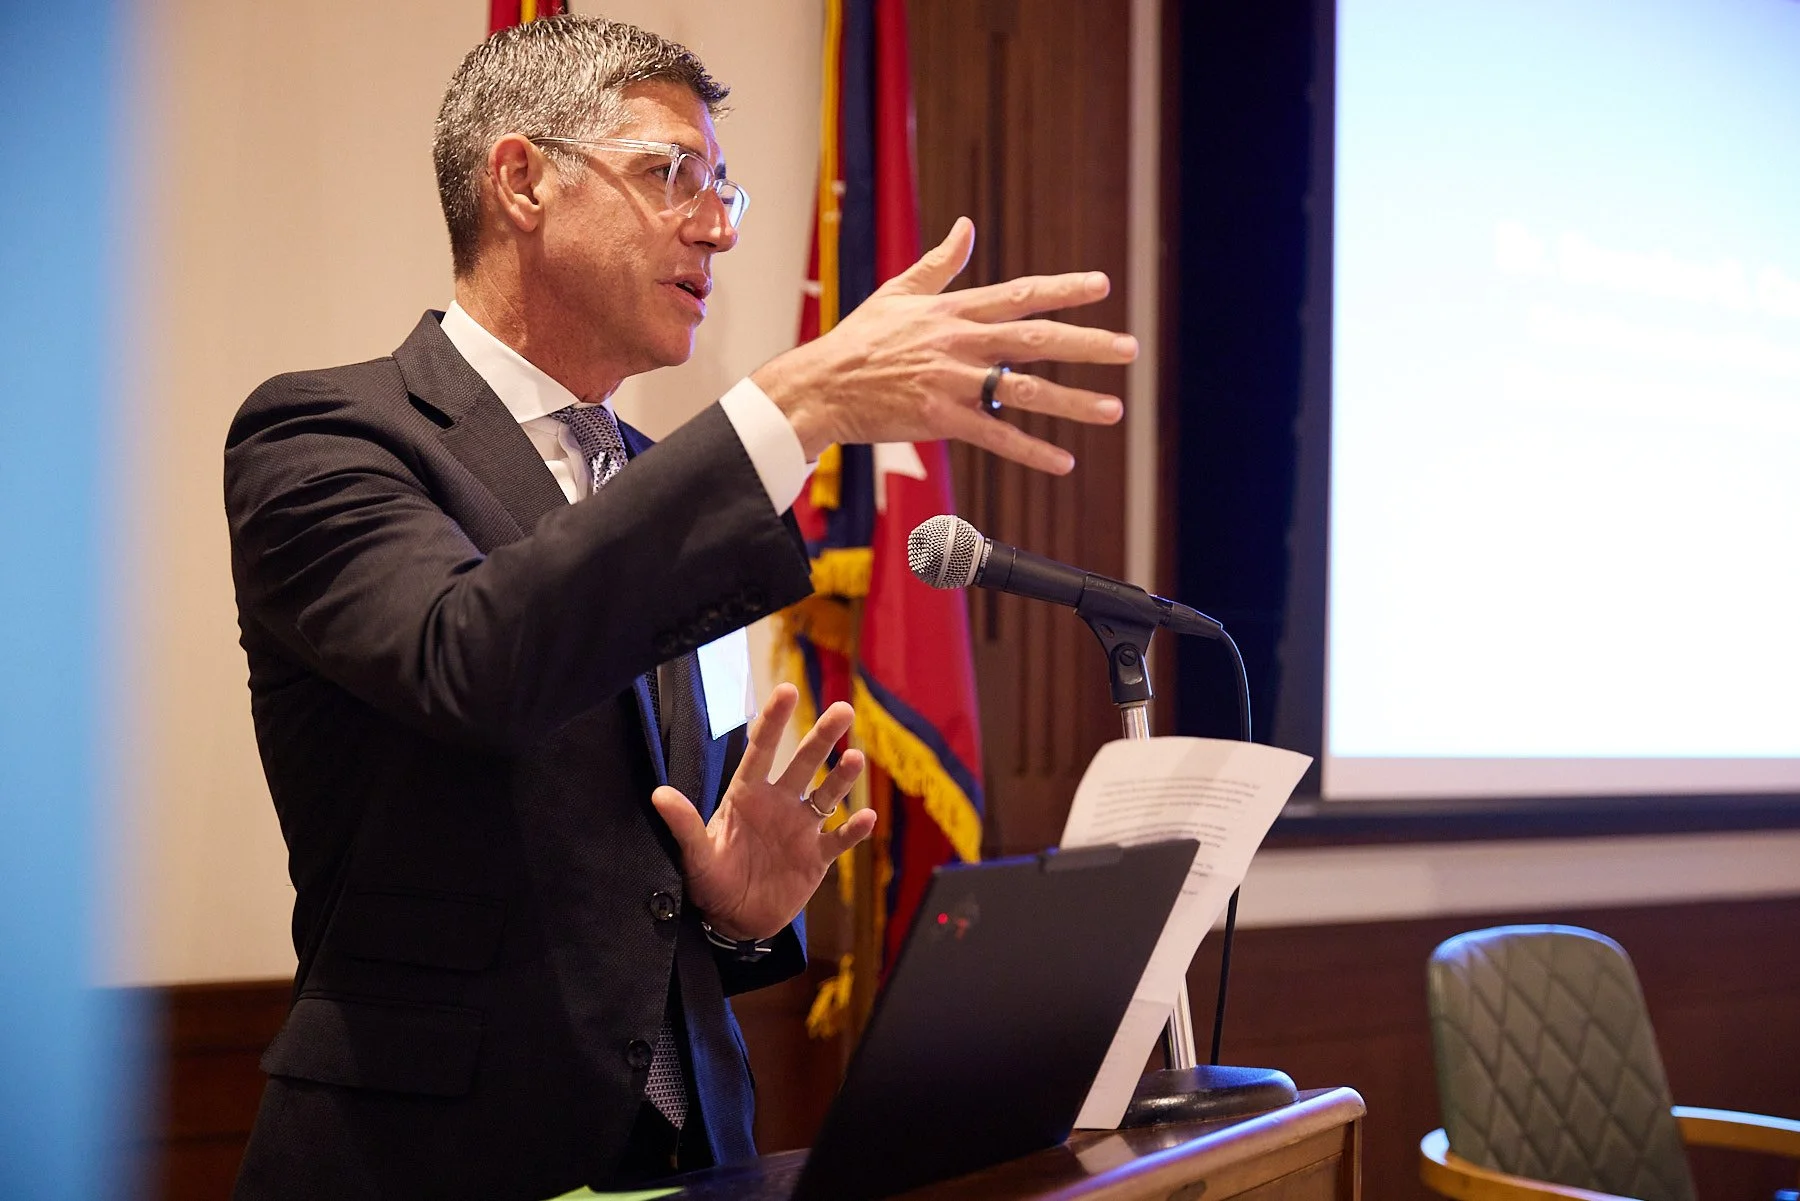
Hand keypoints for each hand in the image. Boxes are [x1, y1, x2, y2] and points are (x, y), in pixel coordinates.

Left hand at [651, 683, 876, 940]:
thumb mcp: (695, 855)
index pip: (762, 750)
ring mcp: (801, 829)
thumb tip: (659, 795)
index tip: (787, 691)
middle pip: (803, 763)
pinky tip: (867, 817)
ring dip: (842, 778)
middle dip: (822, 737)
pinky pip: (839, 839)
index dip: (774, 721)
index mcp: (747, 795)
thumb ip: (684, 824)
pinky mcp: (817, 857)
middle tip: (843, 709)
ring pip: (826, 795)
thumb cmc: (711, 881)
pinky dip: (854, 830)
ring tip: (855, 759)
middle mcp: (778, 804)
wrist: (735, 919)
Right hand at [751, 217, 1135, 474]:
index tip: (1102, 285)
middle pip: (1036, 340)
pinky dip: (1032, 450)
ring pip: (1025, 391)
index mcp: (954, 310)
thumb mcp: (899, 292)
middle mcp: (960, 343)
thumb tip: (966, 226)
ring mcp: (953, 382)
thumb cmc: (859, 340)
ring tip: (1113, 410)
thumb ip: (940, 263)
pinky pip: (996, 437)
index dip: (1063, 289)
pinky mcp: (942, 420)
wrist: (821, 386)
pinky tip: (1063, 462)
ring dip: (1073, 402)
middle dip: (1088, 344)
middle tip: (1129, 349)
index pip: (1020, 294)